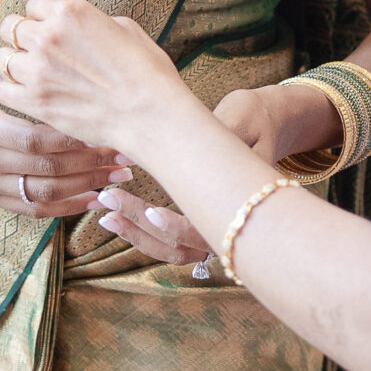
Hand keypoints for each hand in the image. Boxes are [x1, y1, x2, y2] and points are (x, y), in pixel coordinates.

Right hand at [0, 63, 127, 217]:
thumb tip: (39, 65)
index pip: (35, 139)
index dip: (74, 140)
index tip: (108, 131)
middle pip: (47, 170)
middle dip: (91, 166)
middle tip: (127, 156)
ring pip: (42, 195)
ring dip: (85, 189)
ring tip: (118, 179)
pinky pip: (29, 208)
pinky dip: (63, 209)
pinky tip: (91, 201)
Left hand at [1, 0, 188, 157]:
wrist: (150, 114)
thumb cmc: (146, 72)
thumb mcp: (125, 29)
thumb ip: (94, 22)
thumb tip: (82, 29)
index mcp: (70, 12)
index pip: (33, 3)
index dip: (41, 17)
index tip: (49, 29)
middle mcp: (48, 36)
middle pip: (10, 28)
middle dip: (21, 38)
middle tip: (35, 52)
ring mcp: (38, 70)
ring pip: (2, 59)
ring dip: (16, 66)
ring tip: (33, 76)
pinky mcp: (35, 102)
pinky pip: (4, 91)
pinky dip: (13, 93)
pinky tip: (30, 95)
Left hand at [80, 81, 336, 270]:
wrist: (265, 127)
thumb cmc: (252, 120)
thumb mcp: (241, 119)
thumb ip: (218, 134)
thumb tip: (183, 142)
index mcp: (247, 206)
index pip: (208, 230)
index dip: (179, 226)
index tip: (151, 211)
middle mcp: (234, 230)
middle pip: (183, 246)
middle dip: (142, 228)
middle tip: (109, 200)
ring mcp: (217, 236)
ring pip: (174, 251)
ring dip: (137, 235)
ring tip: (105, 214)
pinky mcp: (202, 231)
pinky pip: (172, 244)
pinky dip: (143, 232)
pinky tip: (116, 216)